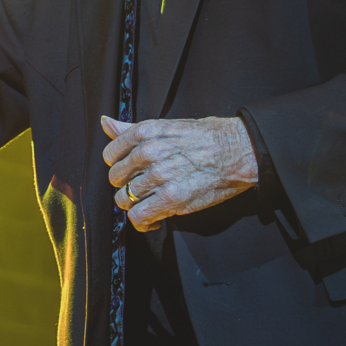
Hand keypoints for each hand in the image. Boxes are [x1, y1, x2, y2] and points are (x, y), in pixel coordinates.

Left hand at [102, 116, 257, 230]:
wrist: (239, 151)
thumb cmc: (206, 137)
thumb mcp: (166, 126)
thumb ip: (132, 129)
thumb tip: (106, 123)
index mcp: (145, 132)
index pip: (110, 154)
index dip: (119, 165)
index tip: (130, 171)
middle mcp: (148, 153)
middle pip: (116, 179)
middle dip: (126, 185)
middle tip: (142, 188)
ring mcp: (159, 177)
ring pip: (124, 199)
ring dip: (135, 204)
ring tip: (149, 203)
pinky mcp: (172, 199)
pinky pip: (139, 217)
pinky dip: (143, 222)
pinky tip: (153, 219)